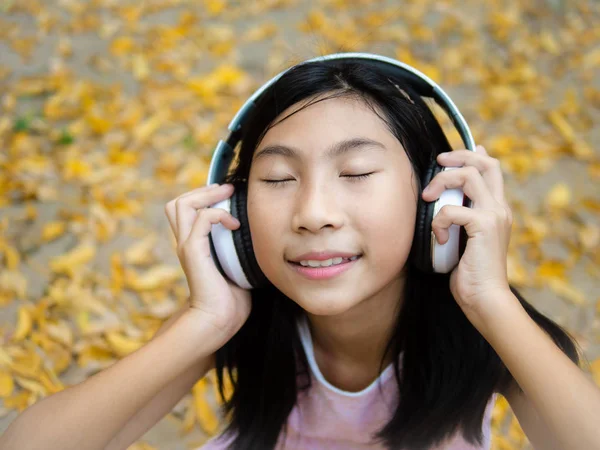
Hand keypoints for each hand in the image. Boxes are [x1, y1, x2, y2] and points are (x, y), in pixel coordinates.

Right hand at [165, 183, 251, 342]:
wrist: (219, 321)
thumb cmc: (231, 298)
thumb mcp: (236, 265)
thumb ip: (238, 248)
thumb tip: (259, 234)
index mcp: (193, 244)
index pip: (185, 209)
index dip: (203, 196)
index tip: (228, 195)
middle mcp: (185, 242)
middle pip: (178, 202)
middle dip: (202, 190)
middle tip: (225, 190)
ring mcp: (186, 246)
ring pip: (182, 204)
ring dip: (206, 195)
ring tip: (226, 197)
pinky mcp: (193, 252)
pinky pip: (201, 219)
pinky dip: (218, 214)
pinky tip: (234, 224)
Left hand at [421, 145, 512, 318]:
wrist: (484, 298)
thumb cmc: (470, 274)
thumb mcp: (462, 240)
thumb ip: (458, 220)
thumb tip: (441, 204)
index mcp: (496, 210)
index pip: (491, 169)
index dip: (472, 155)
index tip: (449, 157)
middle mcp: (499, 208)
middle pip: (485, 164)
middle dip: (458, 156)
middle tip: (438, 163)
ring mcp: (494, 215)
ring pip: (468, 176)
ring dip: (442, 182)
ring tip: (428, 198)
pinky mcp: (484, 225)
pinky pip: (452, 209)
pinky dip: (438, 221)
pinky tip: (439, 238)